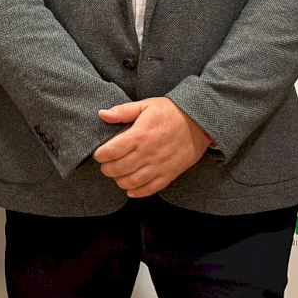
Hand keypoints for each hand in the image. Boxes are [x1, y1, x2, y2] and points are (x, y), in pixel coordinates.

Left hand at [93, 98, 211, 197]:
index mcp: (139, 135)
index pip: (111, 151)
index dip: (100, 155)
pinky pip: (150, 189)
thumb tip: (102, 114)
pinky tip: (130, 188)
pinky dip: (137, 192)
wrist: (198, 122)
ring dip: (119, 181)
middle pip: (118, 168)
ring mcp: (159, 165)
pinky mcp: (169, 174)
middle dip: (107, 169)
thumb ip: (122, 111)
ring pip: (132, 181)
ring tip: (117, 175)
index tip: (99, 154)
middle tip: (105, 165)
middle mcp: (147, 153)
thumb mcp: (145, 105)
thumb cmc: (170, 112)